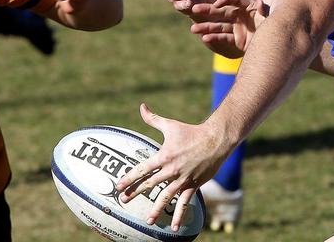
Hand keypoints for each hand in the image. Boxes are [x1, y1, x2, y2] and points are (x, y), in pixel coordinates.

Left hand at [117, 104, 230, 227]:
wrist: (215, 139)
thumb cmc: (191, 132)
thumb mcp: (170, 125)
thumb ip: (153, 119)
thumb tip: (141, 106)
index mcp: (164, 156)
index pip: (142, 169)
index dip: (129, 178)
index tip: (118, 186)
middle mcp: (171, 170)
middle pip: (150, 184)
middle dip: (135, 193)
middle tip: (124, 200)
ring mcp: (182, 179)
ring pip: (166, 197)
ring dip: (156, 209)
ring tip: (147, 219)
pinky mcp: (193, 185)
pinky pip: (184, 203)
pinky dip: (179, 215)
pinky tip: (173, 227)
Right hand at [189, 0, 267, 56]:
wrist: (274, 45)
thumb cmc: (273, 29)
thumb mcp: (269, 20)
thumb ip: (263, 12)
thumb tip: (259, 2)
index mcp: (249, 6)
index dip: (226, 0)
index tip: (217, 3)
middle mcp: (240, 15)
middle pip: (222, 11)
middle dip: (208, 10)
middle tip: (194, 9)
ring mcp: (237, 28)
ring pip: (219, 26)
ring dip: (207, 27)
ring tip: (194, 29)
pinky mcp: (236, 39)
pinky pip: (223, 38)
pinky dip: (215, 38)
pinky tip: (205, 39)